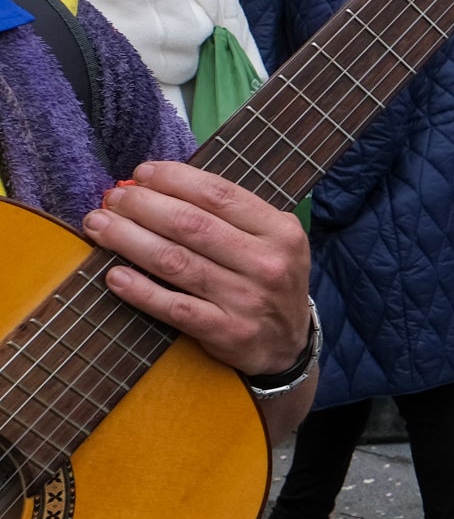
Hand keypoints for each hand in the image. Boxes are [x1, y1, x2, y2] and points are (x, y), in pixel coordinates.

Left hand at [84, 163, 310, 376]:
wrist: (288, 344)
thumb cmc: (267, 280)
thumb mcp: (272, 240)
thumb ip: (230, 215)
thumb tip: (159, 187)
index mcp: (279, 231)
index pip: (220, 195)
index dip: (174, 180)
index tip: (141, 174)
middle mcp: (267, 263)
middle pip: (191, 225)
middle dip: (142, 206)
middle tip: (113, 200)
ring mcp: (247, 298)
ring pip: (176, 262)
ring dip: (128, 240)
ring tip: (100, 226)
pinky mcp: (227, 331)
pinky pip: (174, 307)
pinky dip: (140, 290)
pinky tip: (114, 276)